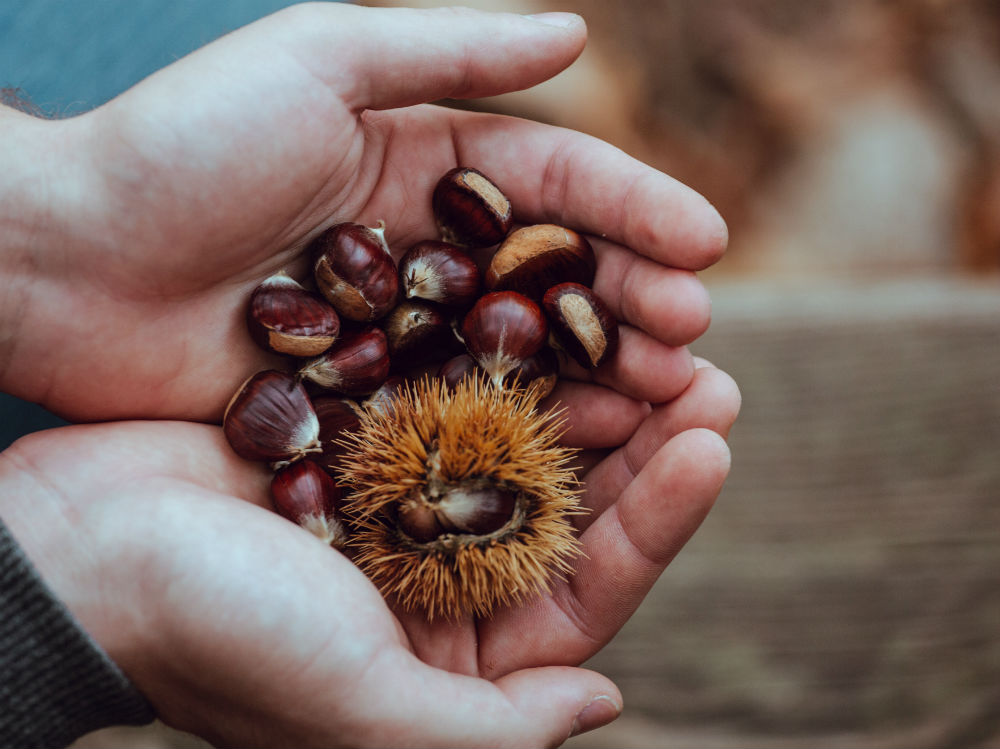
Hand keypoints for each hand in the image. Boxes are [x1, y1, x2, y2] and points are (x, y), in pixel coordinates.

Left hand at [0, 3, 724, 423]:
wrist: (62, 262)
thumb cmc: (183, 148)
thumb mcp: (322, 60)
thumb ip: (453, 49)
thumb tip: (581, 33)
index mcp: (422, 159)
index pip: (554, 181)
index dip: (634, 207)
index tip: (707, 247)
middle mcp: (424, 246)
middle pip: (552, 273)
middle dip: (632, 299)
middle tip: (697, 339)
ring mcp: (398, 328)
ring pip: (519, 349)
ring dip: (596, 371)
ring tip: (665, 394)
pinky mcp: (361, 397)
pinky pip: (458, 408)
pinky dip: (519, 423)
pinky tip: (578, 445)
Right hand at [0, 355, 736, 747]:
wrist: (77, 549)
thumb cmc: (212, 635)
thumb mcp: (358, 706)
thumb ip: (488, 730)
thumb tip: (605, 702)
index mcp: (449, 654)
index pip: (584, 588)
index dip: (657, 519)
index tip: (712, 442)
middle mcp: (436, 577)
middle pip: (567, 508)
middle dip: (643, 443)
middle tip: (708, 372)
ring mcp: (400, 500)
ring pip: (522, 443)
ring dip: (587, 389)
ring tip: (654, 330)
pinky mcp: (361, 435)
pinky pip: (454, 391)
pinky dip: (503, 356)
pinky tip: (549, 310)